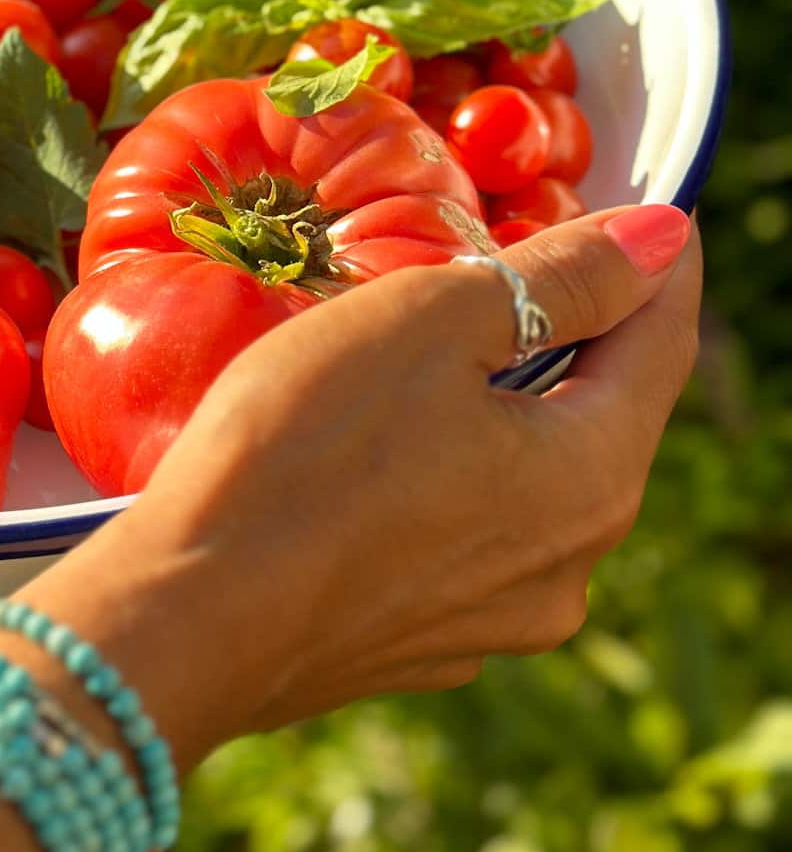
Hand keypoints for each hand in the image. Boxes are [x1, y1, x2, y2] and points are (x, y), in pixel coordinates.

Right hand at [22, 204, 700, 768]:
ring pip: (531, 476)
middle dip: (581, 331)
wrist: (188, 616)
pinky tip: (385, 441)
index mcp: (591, 479)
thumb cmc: (304, 449)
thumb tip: (662, 238)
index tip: (656, 208)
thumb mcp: (430, 323)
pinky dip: (452, 469)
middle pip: (603, 413)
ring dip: (509, 403)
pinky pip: (466, 532)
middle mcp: (568, 565)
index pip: (663, 341)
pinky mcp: (421, 642)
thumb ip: (560, 279)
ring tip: (446, 343)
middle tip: (542, 255)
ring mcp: (496, 618)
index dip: (660, 263)